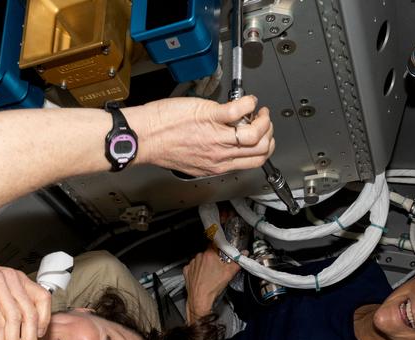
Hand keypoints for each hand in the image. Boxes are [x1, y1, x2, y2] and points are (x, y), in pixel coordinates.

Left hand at [128, 96, 274, 176]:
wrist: (145, 137)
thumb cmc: (162, 146)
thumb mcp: (193, 160)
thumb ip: (211, 156)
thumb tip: (223, 145)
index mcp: (218, 165)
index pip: (254, 162)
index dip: (264, 147)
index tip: (261, 136)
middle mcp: (220, 154)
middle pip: (260, 150)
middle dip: (268, 133)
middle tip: (262, 120)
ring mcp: (217, 136)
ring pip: (256, 133)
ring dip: (263, 119)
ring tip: (257, 109)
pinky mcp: (210, 117)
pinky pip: (240, 110)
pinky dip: (249, 102)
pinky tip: (246, 99)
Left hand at [184, 245, 240, 321]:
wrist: (200, 299)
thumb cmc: (212, 287)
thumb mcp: (229, 273)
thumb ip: (237, 262)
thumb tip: (243, 254)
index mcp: (209, 254)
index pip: (215, 244)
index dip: (219, 249)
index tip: (221, 253)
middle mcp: (199, 256)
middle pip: (208, 253)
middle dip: (213, 258)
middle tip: (217, 267)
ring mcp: (192, 263)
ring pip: (200, 260)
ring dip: (204, 264)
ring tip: (209, 274)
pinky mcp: (187, 270)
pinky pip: (193, 267)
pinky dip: (197, 270)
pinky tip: (202, 277)